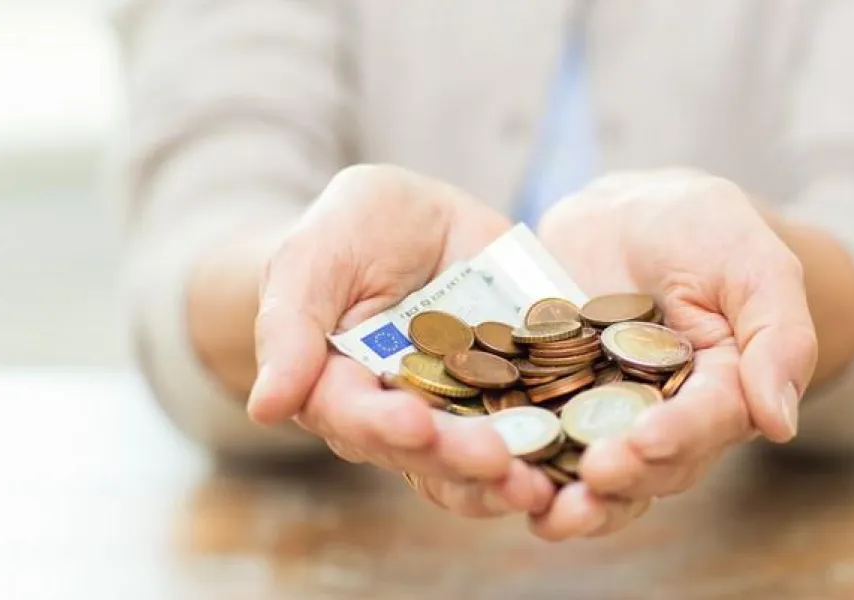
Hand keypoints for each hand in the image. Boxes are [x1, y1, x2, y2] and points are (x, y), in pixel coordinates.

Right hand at [247, 165, 553, 517]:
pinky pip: (539, 438)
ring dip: (510, 480)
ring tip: (542, 483)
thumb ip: (292, 323)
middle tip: (497, 460)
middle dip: (460, 460)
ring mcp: (464, 416)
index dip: (383, 424)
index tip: (413, 423)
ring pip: (481, 466)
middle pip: (426, 453)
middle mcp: (402, 418)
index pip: (355, 417)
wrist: (423, 221)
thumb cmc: (353, 230)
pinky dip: (560, 454)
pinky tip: (586, 461)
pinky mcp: (519, 399)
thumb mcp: (318, 252)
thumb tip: (267, 406)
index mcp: (341, 388)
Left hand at [532, 169, 817, 539]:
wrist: (629, 213)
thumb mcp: (752, 263)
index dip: (677, 437)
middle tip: (590, 476)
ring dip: (572, 499)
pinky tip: (492, 477)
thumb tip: (781, 423)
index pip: (707, 424)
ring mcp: (606, 421)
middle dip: (621, 478)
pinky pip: (537, 444)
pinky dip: (519, 465)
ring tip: (544, 509)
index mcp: (724, 393)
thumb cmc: (705, 229)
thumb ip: (779, 336)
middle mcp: (667, 422)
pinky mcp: (552, 407)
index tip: (644, 441)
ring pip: (595, 475)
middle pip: (650, 467)